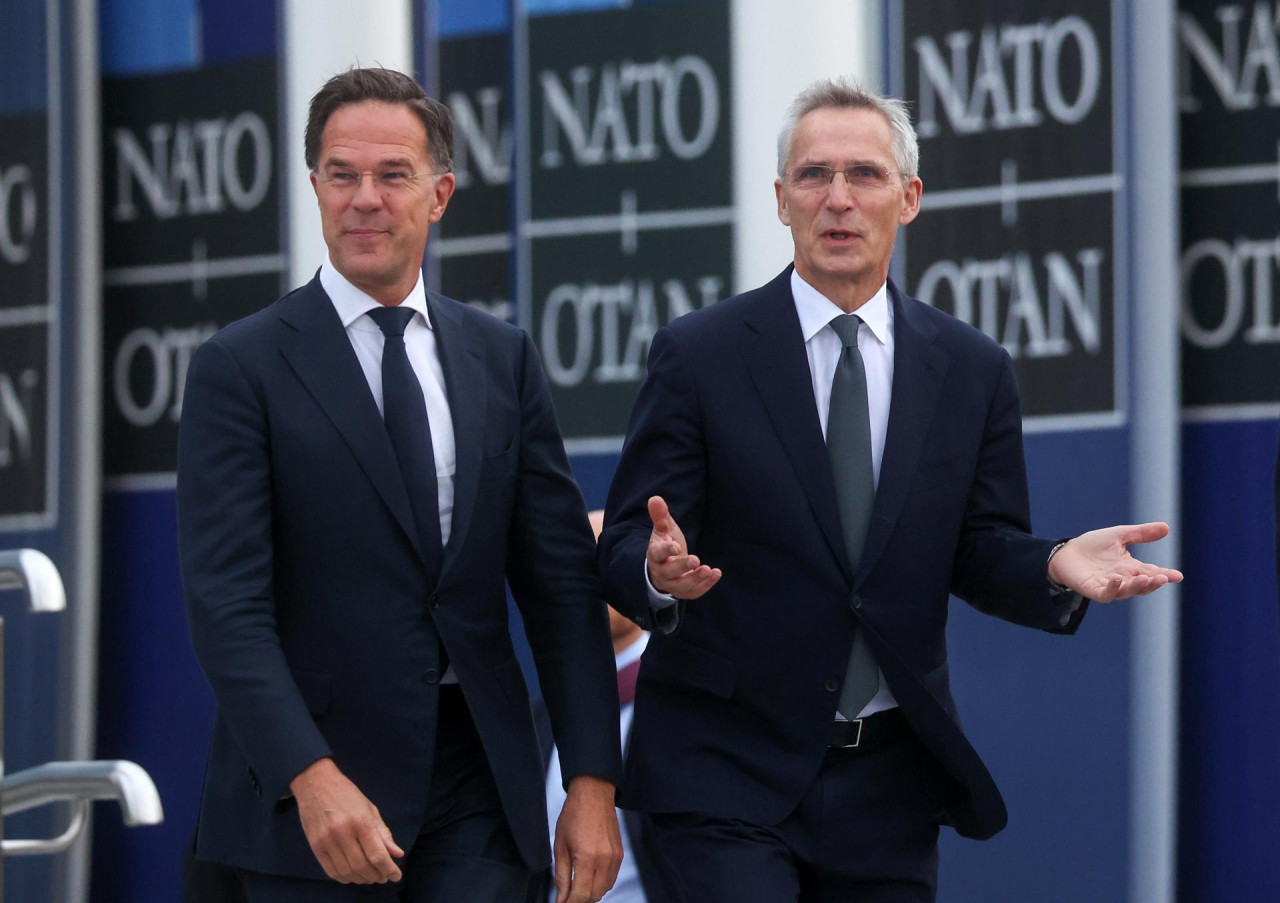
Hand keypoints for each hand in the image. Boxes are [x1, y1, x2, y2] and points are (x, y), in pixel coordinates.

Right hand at [290, 758, 403, 883]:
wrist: (316, 784)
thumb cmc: (347, 795)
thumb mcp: (370, 809)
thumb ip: (383, 833)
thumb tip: (397, 854)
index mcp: (361, 821)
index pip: (377, 854)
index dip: (388, 869)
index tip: (396, 876)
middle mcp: (343, 832)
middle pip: (362, 866)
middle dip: (376, 876)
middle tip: (383, 877)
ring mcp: (327, 841)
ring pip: (347, 871)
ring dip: (361, 879)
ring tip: (370, 877)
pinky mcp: (315, 846)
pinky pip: (331, 871)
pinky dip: (344, 877)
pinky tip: (352, 875)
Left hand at [553, 775, 622, 902]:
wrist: (593, 794)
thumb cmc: (574, 815)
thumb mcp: (560, 846)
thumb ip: (561, 875)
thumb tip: (561, 897)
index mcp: (586, 858)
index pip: (581, 895)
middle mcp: (604, 860)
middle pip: (594, 895)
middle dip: (580, 899)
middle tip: (568, 894)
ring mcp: (615, 858)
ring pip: (605, 889)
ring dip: (591, 892)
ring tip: (578, 884)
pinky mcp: (620, 854)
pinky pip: (612, 878)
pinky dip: (601, 882)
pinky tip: (590, 875)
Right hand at [646, 496, 721, 598]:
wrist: (663, 568)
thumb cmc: (665, 544)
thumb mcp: (663, 529)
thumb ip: (660, 515)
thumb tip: (655, 498)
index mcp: (655, 555)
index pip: (657, 554)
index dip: (666, 551)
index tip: (676, 546)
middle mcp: (661, 571)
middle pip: (670, 572)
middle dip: (682, 567)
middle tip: (696, 560)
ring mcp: (672, 584)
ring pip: (681, 586)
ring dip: (695, 579)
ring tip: (708, 570)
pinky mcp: (683, 592)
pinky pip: (693, 593)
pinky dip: (705, 585)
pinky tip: (716, 573)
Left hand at [1047, 522, 1183, 601]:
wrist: (1066, 552)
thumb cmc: (1093, 545)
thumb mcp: (1119, 535)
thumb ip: (1141, 534)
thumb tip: (1166, 527)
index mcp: (1131, 568)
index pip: (1152, 573)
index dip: (1165, 575)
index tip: (1178, 576)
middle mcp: (1123, 579)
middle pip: (1142, 585)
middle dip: (1153, 582)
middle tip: (1163, 578)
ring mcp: (1108, 586)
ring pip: (1127, 591)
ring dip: (1137, 586)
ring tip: (1146, 578)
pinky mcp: (1093, 590)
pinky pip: (1105, 593)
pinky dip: (1113, 588)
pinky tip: (1117, 579)